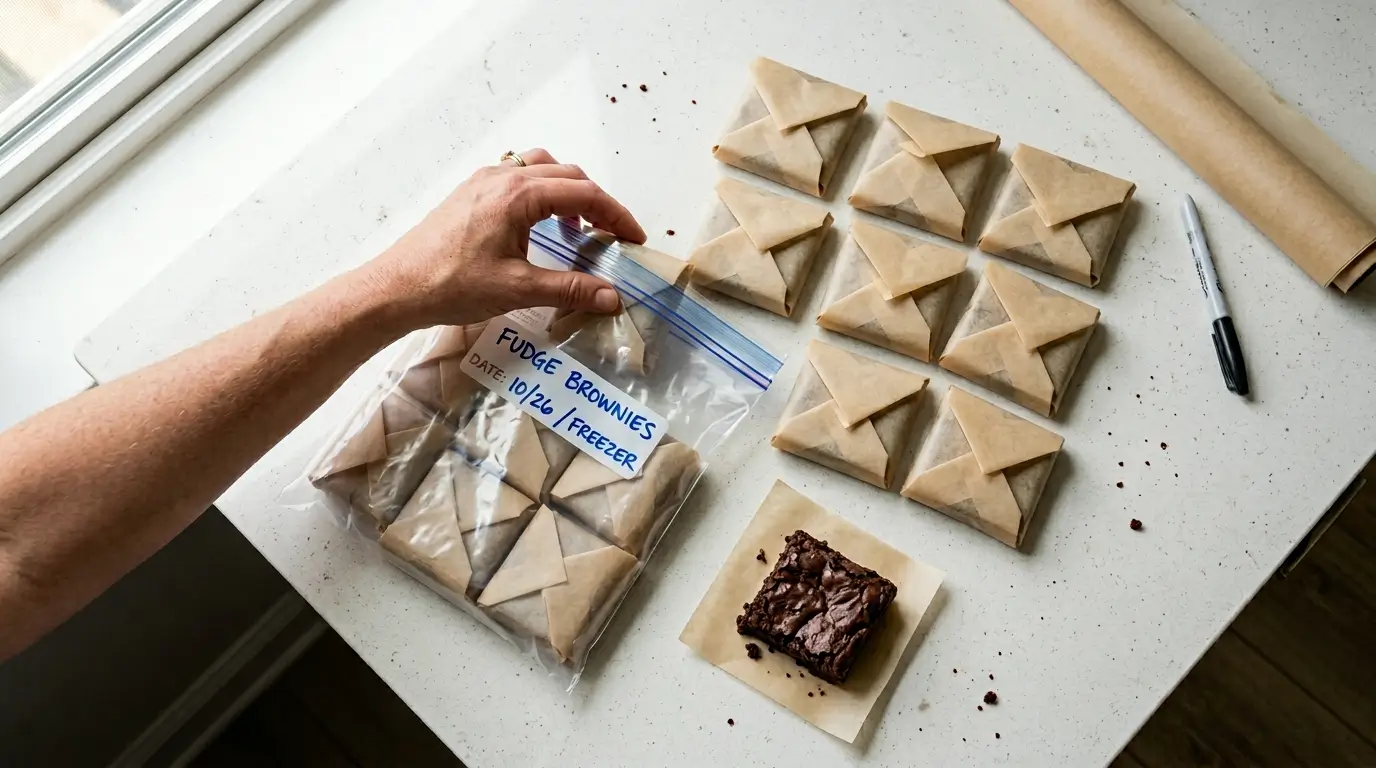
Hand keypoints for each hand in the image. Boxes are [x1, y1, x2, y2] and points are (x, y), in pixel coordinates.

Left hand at [361, 148, 645, 330]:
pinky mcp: (470, 193)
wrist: (396, 288)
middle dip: (597, 202)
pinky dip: (542, 191)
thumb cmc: (451, 285)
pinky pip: (517, 175)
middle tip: (614, 235)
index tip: (634, 239)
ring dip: (568, 191)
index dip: (616, 215)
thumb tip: (612, 297)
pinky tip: (539, 223)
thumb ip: (570, 289)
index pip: (584, 194)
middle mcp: (503, 177)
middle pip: (567, 175)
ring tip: (578, 226)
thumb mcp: (518, 289)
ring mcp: (483, 181)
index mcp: (518, 195)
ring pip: (541, 168)